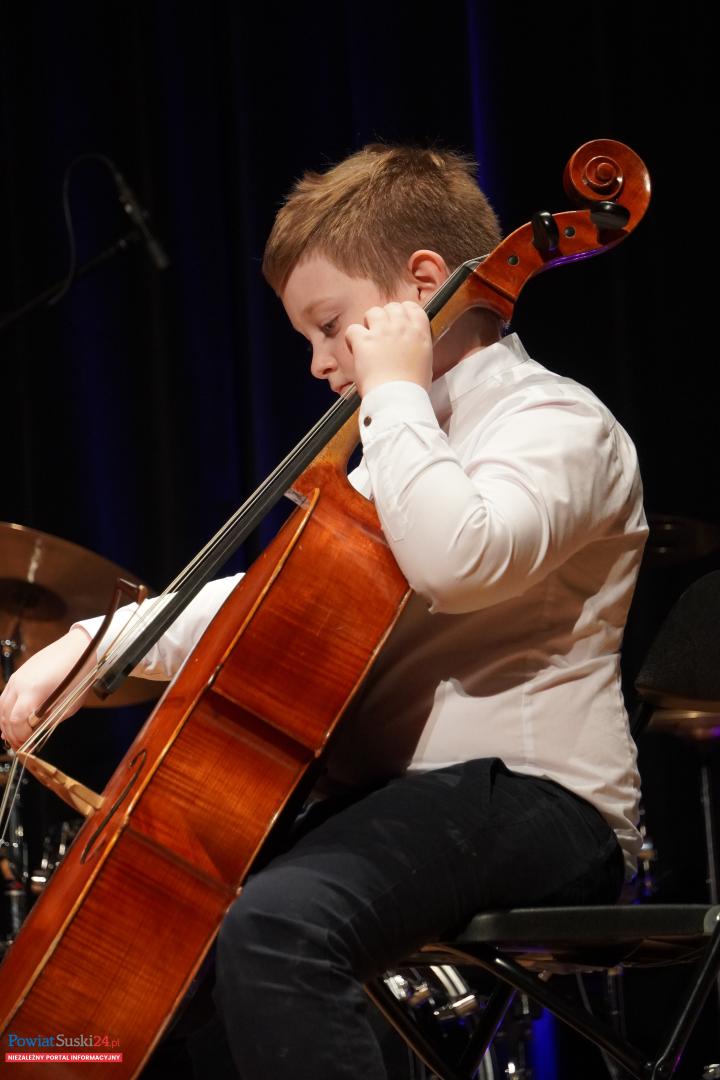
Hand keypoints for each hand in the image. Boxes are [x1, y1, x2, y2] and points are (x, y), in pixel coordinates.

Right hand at [0, 627, 93, 749]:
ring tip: (13, 735)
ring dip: (5, 723)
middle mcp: (20, 684)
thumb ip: (50, 720)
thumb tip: (36, 732)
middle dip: (10, 733)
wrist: (80, 647)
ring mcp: (17, 677)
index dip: (19, 737)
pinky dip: (6, 710)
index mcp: (33, 692)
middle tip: (18, 745)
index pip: (16, 722)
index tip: (25, 746)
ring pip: (1, 707)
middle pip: (5, 716)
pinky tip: (10, 720)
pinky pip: (5, 696)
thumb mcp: (69, 704)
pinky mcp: (18, 674)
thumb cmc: (79, 674)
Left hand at [345, 301, 432, 397]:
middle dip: (385, 317)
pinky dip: (352, 339)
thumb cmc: (413, 387)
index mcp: (420, 332)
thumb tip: (411, 346)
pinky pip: (353, 329)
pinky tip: (356, 348)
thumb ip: (418, 347)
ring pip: (372, 312)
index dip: (402, 312)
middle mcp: (402, 327)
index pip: (412, 307)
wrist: (398, 398)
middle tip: (381, 333)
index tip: (397, 322)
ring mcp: (382, 333)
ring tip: (368, 339)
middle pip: (391, 307)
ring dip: (369, 324)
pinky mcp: (364, 342)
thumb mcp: (426, 362)